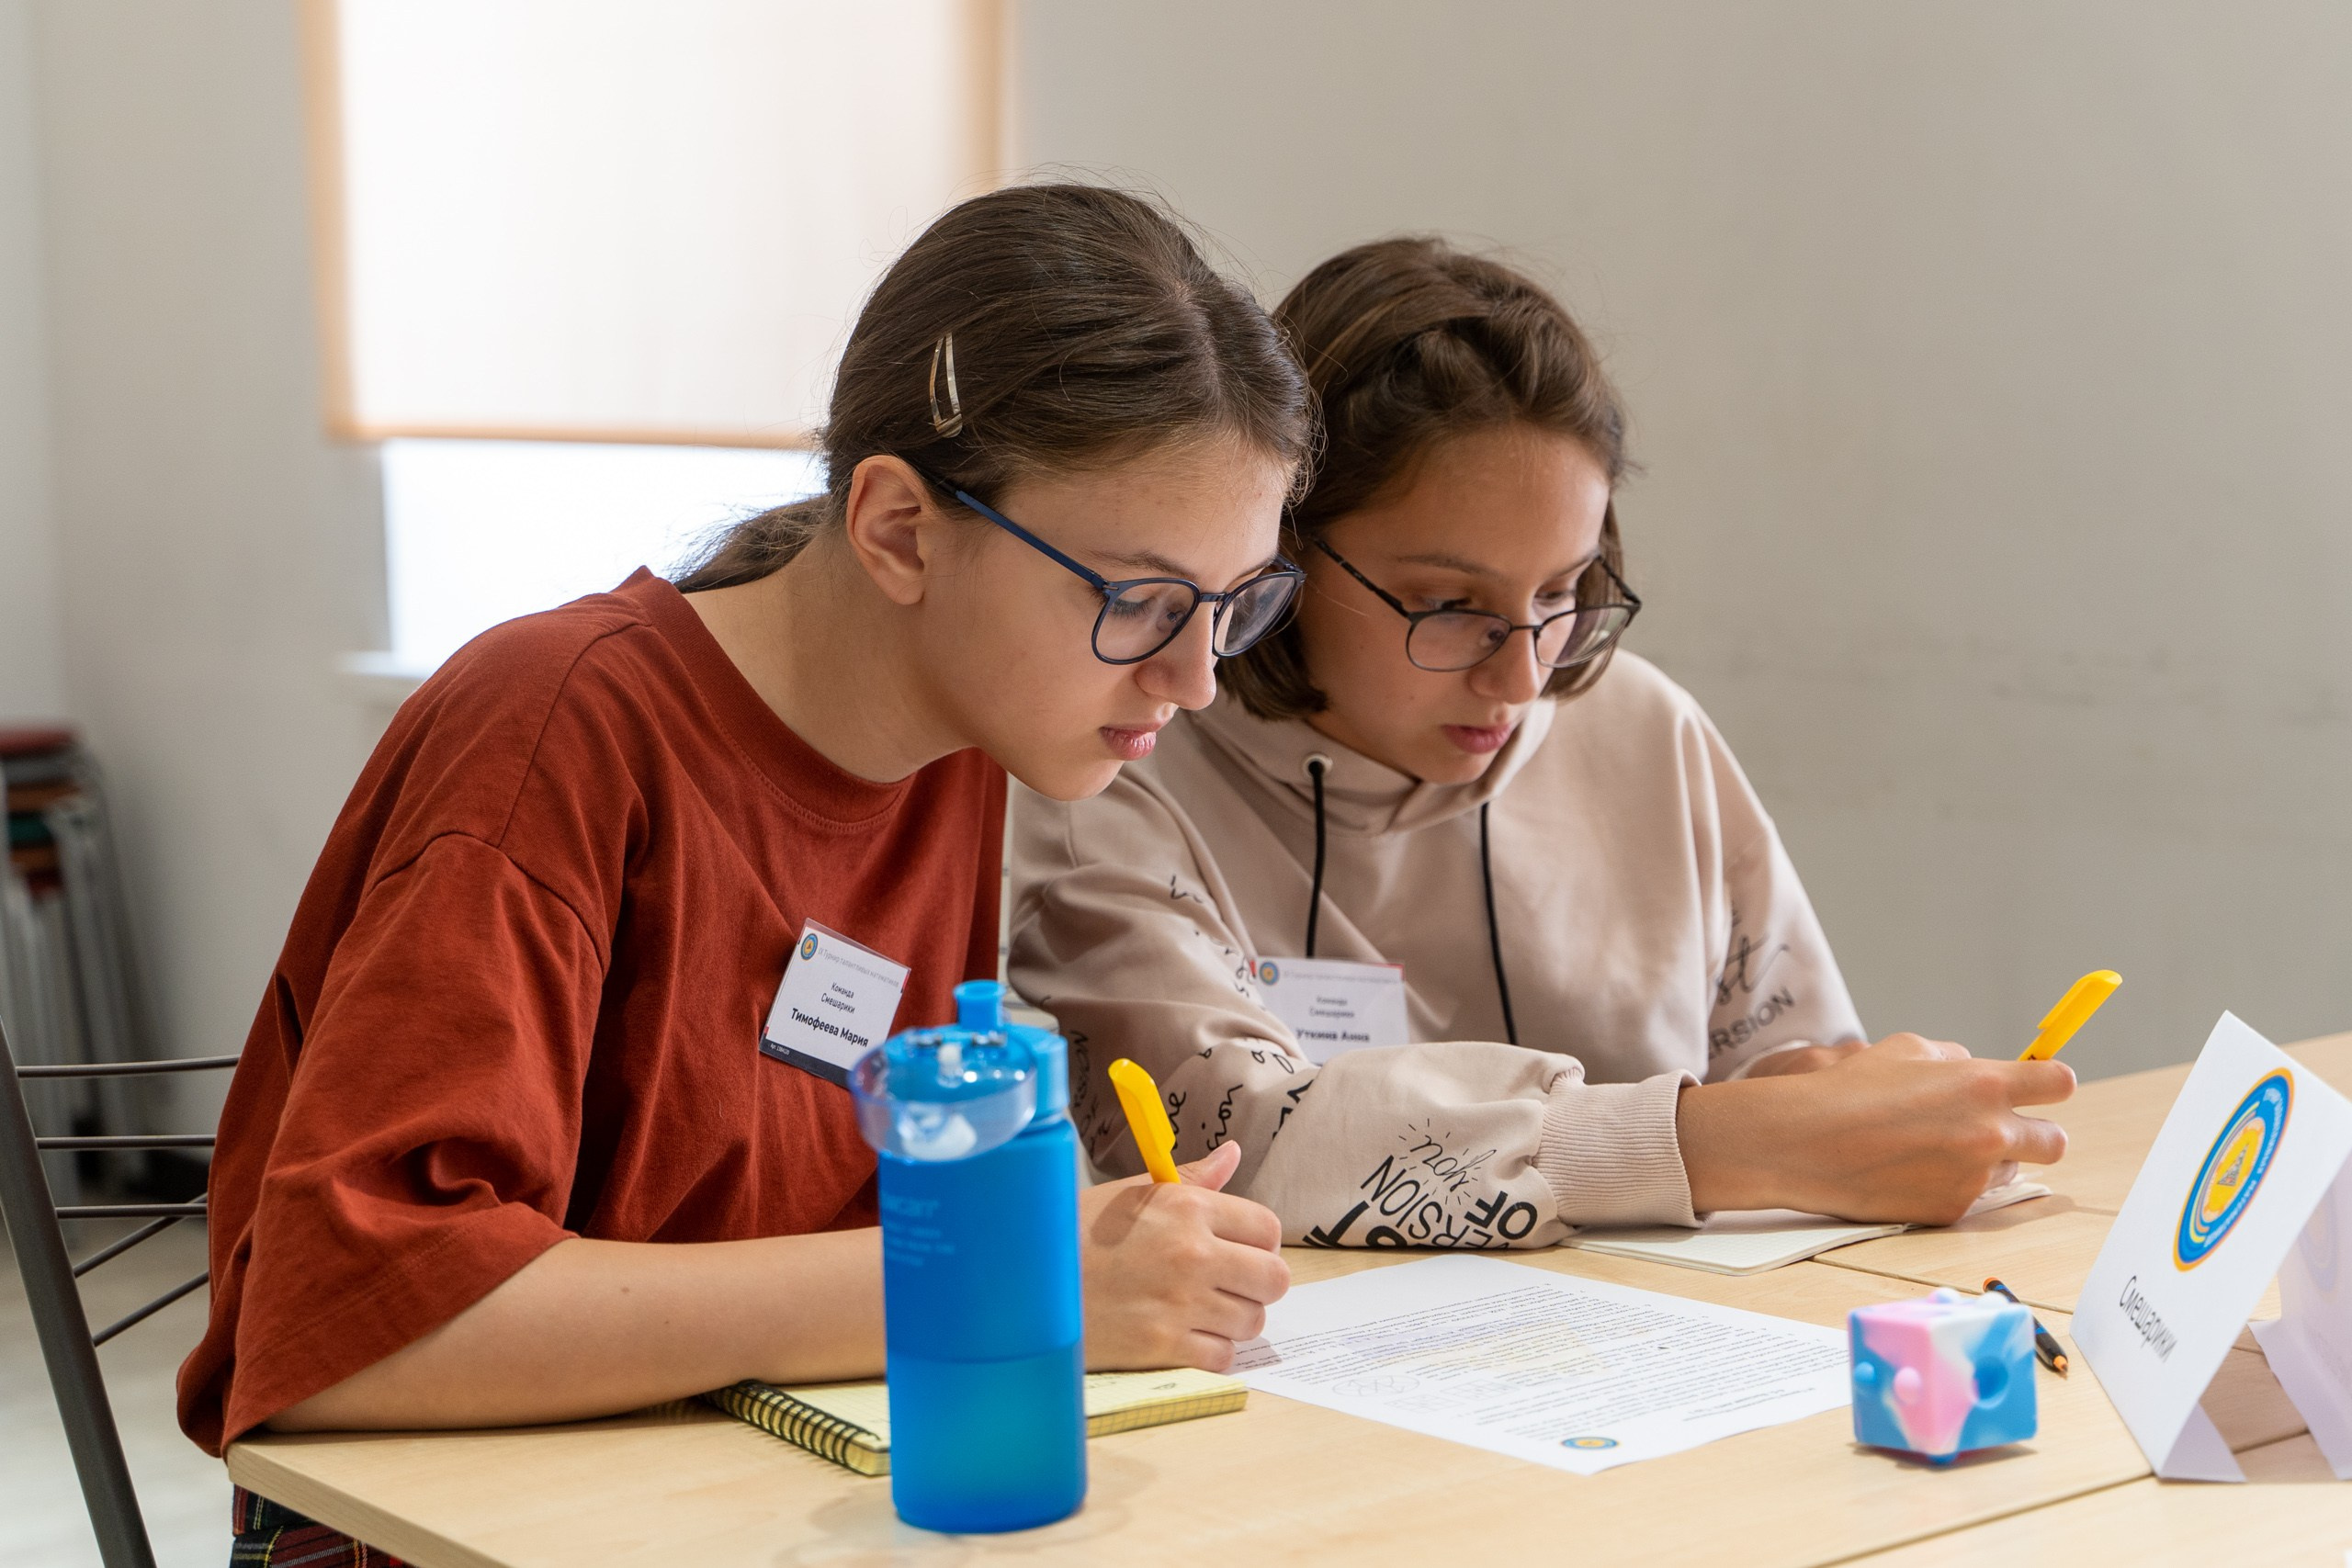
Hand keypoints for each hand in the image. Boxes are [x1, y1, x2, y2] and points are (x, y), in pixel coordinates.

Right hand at [1078, 1141, 1289, 1373]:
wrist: (1025, 1282)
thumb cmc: (1075, 1233)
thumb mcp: (1132, 1194)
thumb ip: (1192, 1179)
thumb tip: (1232, 1155)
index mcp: (1188, 1208)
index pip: (1266, 1228)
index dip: (1260, 1244)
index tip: (1244, 1252)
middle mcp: (1193, 1254)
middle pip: (1273, 1279)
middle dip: (1259, 1285)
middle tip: (1233, 1286)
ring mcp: (1180, 1304)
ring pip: (1251, 1321)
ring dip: (1234, 1320)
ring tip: (1203, 1311)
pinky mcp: (1163, 1347)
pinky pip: (1222, 1357)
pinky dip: (1210, 1352)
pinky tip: (1185, 1337)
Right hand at [1679, 1032, 2072, 1225]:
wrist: (1804, 1142)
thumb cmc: (1849, 1088)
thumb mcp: (1905, 1049)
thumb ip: (1954, 1060)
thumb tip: (1974, 1069)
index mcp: (1984, 1084)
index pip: (2059, 1083)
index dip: (2051, 1084)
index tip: (2041, 1087)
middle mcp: (1990, 1133)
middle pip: (2054, 1141)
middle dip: (2035, 1134)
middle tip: (2002, 1130)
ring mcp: (1974, 1176)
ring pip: (2010, 1172)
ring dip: (1988, 1161)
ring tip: (1934, 1149)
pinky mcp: (1952, 1210)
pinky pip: (1970, 1196)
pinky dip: (1950, 1184)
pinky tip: (1909, 1171)